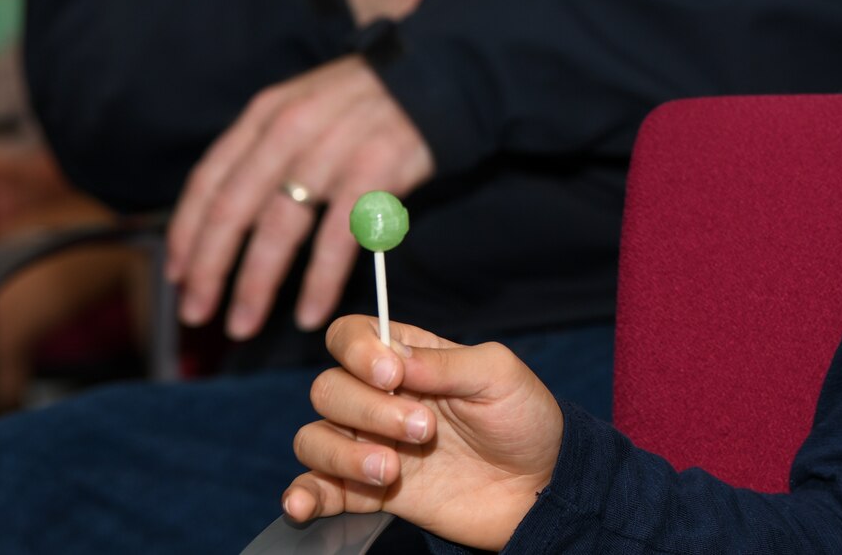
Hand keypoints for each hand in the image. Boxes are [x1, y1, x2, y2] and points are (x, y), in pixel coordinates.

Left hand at [165, 56, 434, 338]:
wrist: (440, 76)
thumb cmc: (366, 104)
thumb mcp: (304, 107)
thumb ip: (266, 151)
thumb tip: (225, 218)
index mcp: (266, 114)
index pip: (210, 179)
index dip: (188, 232)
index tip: (178, 276)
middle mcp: (290, 128)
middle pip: (236, 208)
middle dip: (210, 268)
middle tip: (197, 314)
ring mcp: (333, 148)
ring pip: (280, 227)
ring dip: (256, 283)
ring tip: (242, 324)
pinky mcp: (376, 170)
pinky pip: (338, 237)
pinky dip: (320, 281)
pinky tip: (308, 313)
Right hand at [284, 316, 562, 551]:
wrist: (538, 488)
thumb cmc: (524, 419)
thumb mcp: (498, 375)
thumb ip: (446, 363)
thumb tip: (394, 355)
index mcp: (409, 359)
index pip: (350, 335)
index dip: (357, 351)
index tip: (391, 374)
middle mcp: (381, 398)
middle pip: (328, 389)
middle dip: (369, 410)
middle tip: (424, 430)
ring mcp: (371, 444)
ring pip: (314, 438)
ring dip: (342, 454)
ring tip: (391, 471)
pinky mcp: (368, 491)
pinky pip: (317, 488)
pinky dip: (303, 495)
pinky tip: (304, 505)